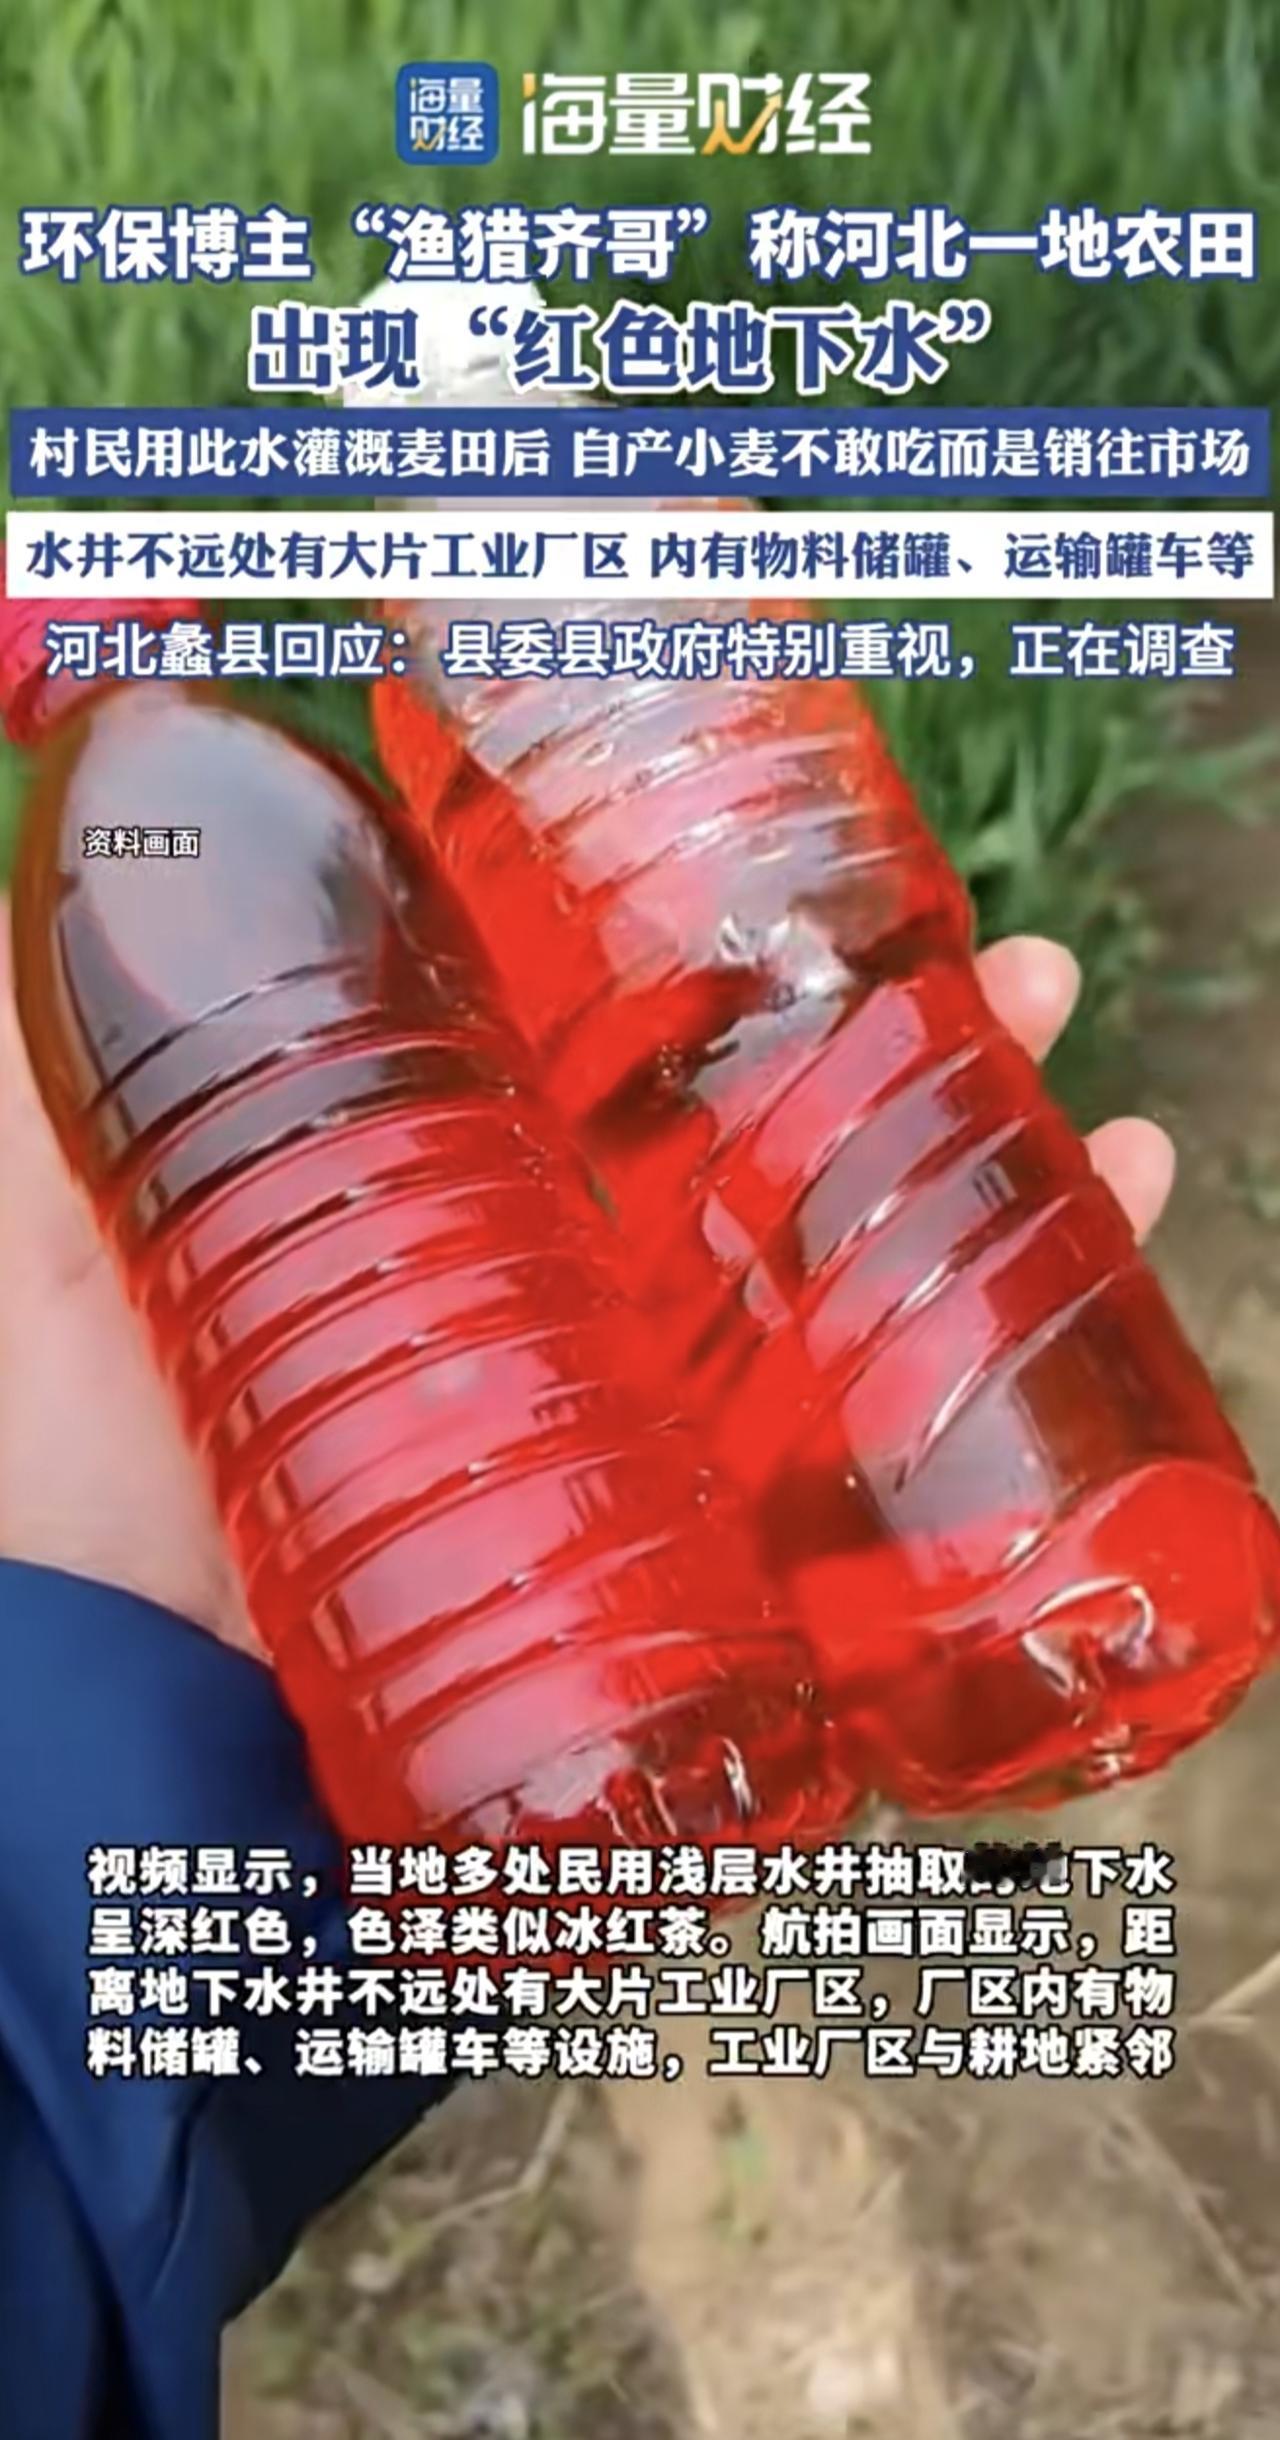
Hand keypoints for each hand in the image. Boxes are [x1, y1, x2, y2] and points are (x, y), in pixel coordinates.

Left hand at [0, 911, 1172, 1650]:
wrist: (117, 1755)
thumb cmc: (61, 1484)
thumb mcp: (42, 1216)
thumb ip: (59, 1035)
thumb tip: (98, 788)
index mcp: (455, 1213)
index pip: (632, 1058)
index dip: (747, 963)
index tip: (838, 876)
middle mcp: (569, 1319)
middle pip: (780, 1161)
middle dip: (919, 1058)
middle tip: (1021, 974)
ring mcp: (641, 1458)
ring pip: (860, 1299)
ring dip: (1007, 1196)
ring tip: (1107, 1127)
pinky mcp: (700, 1595)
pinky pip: (889, 1491)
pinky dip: (1020, 1393)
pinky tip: (1106, 1282)